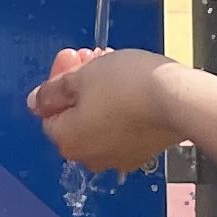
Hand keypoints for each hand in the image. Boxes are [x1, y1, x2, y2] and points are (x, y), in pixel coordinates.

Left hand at [29, 47, 193, 173]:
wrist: (180, 100)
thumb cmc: (129, 86)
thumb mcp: (81, 77)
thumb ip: (53, 91)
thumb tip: (36, 101)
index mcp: (68, 141)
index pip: (49, 112)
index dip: (58, 83)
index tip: (70, 60)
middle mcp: (90, 156)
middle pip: (74, 116)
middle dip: (80, 84)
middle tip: (90, 59)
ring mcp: (119, 156)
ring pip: (100, 120)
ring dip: (101, 92)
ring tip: (113, 65)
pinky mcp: (144, 150)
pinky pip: (123, 127)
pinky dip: (122, 107)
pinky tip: (131, 84)